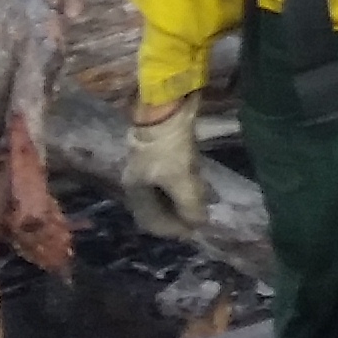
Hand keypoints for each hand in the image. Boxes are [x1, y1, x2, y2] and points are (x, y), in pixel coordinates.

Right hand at [122, 101, 208, 241]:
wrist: (165, 105)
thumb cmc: (169, 146)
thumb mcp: (182, 179)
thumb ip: (190, 204)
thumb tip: (199, 223)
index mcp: (135, 189)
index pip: (151, 221)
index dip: (172, 230)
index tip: (194, 232)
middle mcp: (138, 180)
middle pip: (157, 207)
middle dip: (178, 216)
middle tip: (199, 220)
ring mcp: (148, 165)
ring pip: (165, 192)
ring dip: (182, 201)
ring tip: (202, 204)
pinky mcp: (161, 151)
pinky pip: (172, 177)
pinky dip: (184, 185)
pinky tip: (199, 184)